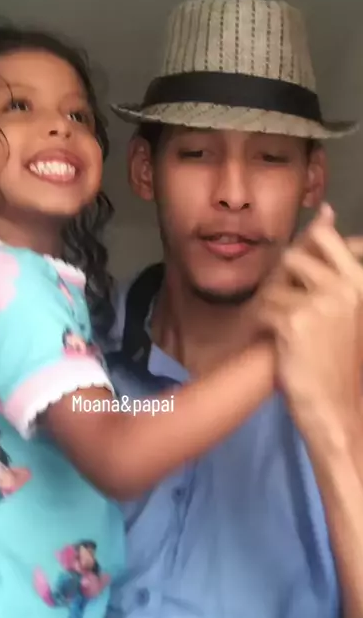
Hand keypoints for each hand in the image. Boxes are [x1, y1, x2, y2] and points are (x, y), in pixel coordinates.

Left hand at [258, 204, 362, 455]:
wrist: (335, 406)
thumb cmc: (338, 355)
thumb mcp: (348, 303)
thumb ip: (338, 258)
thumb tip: (325, 211)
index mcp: (361, 279)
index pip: (328, 238)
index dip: (309, 252)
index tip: (307, 282)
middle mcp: (348, 284)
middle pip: (296, 255)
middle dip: (285, 278)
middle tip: (291, 308)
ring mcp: (322, 300)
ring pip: (275, 281)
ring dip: (273, 302)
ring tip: (286, 326)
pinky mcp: (295, 319)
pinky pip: (264, 306)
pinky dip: (264, 323)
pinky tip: (278, 340)